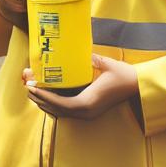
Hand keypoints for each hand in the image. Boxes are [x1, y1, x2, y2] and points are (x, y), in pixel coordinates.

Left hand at [22, 54, 138, 120]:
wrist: (138, 87)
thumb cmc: (123, 75)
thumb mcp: (107, 64)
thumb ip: (92, 59)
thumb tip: (79, 52)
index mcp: (89, 102)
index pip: (61, 104)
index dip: (45, 97)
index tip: (33, 88)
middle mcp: (86, 112)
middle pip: (57, 110)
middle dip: (40, 99)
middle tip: (27, 87)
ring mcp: (88, 114)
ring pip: (61, 113)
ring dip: (46, 103)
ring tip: (33, 92)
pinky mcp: (90, 111)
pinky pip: (67, 111)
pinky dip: (55, 106)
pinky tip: (47, 98)